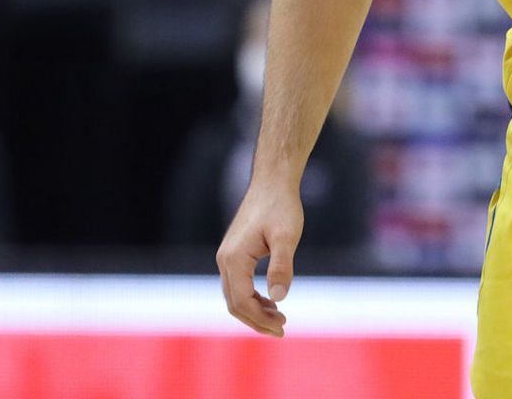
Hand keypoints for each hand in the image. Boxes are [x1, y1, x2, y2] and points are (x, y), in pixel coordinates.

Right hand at [216, 178, 304, 336]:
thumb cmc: (282, 207)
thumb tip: (279, 298)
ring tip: (280, 317)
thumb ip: (281, 266)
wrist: (272, 182)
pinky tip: (271, 300)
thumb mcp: (286, 237)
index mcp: (233, 260)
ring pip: (234, 295)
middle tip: (282, 329)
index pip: (241, 302)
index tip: (283, 328)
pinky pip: (238, 285)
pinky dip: (252, 297)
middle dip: (257, 320)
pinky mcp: (234, 253)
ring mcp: (227, 257)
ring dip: (254, 311)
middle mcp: (224, 260)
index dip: (261, 319)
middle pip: (234, 303)